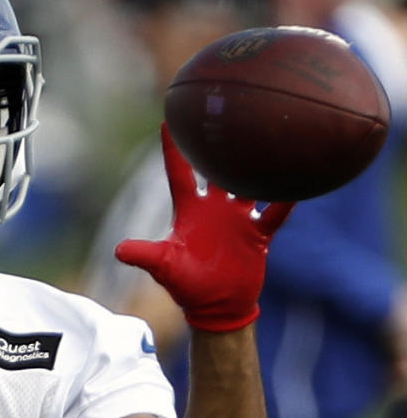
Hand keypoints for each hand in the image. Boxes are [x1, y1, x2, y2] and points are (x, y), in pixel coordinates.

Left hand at [115, 124, 293, 331]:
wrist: (218, 308)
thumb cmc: (187, 287)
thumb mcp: (165, 268)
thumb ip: (145, 256)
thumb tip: (119, 251)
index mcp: (189, 210)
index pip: (179, 172)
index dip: (173, 148)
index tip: (168, 118)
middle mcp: (214, 207)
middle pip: (218, 167)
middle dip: (220, 142)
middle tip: (226, 109)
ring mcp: (238, 218)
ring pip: (250, 182)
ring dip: (257, 163)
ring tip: (268, 134)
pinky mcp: (258, 233)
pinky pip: (275, 211)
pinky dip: (286, 198)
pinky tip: (298, 180)